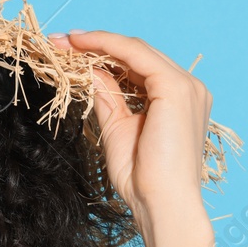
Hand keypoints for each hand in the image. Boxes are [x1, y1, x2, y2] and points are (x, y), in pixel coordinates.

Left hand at [50, 30, 211, 223]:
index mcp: (177, 101)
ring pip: (136, 50)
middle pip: (137, 55)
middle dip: (95, 45)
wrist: (162, 204)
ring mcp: (186, 86)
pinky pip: (136, 54)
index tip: (68, 50)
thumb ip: (109, 97)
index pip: (138, 66)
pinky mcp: (177, 88)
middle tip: (59, 41)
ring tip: (63, 42)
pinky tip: (81, 45)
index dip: (103, 55)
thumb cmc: (142, 179)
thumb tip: (92, 71)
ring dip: (97, 42)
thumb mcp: (117, 129)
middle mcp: (188, 88)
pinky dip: (107, 46)